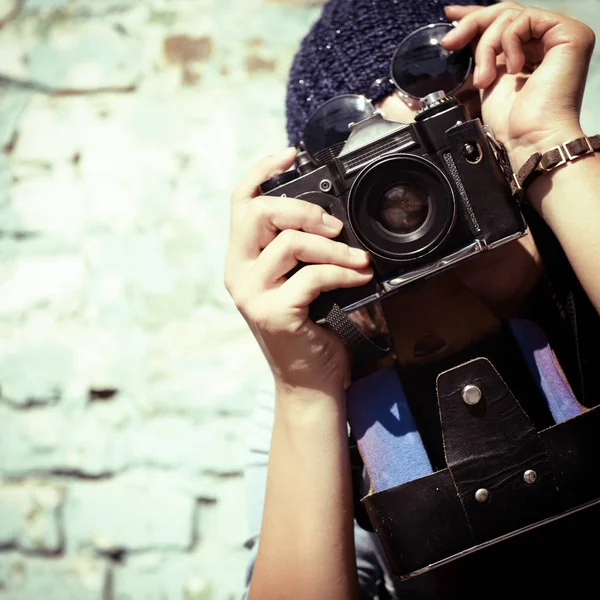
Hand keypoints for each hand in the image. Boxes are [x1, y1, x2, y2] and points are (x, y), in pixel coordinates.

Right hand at [224, 148, 372, 397]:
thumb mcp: (299, 280)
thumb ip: (300, 250)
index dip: (260, 171)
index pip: (239, 202)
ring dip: (334, 247)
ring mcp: (252, 294)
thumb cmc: (309, 327)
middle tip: (336, 227)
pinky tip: (360, 277)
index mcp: (242, 259)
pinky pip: (312, 276)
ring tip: (359, 259)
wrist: (310, 380)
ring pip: (290, 243)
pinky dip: (343, 272)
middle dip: (305, 210)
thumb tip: (331, 215)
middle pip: (258, 213)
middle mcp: (239, 272)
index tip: (290, 155)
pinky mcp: (274, 313)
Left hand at [442, 2, 594, 167]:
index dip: (476, 15)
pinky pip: (525, 19)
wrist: (529, 140)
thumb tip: (462, 32)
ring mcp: (561, 35)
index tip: (450, 18)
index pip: (505, 20)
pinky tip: (511, 70)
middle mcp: (549, 39)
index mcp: (532, 49)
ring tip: (483, 79)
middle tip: (450, 44)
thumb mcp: (488, 77)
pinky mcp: (570, 35)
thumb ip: (484, 52)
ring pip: (510, 17)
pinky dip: (508, 42)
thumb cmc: (511, 123)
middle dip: (473, 25)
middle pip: (506, 12)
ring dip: (487, 47)